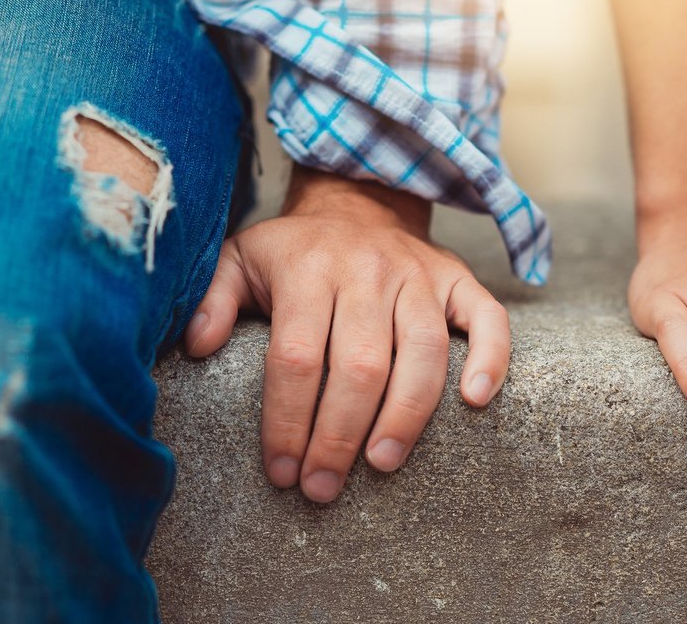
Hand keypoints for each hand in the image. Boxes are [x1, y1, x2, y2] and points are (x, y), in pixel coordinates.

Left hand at [183, 166, 509, 502]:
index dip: (287, 420)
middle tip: (324, 488)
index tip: (282, 471)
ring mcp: (419, 275)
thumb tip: (196, 346)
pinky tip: (474, 402)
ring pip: (422, 351)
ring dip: (405, 415)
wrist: (360, 199)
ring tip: (382, 464)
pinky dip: (490, 358)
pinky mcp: (458, 279)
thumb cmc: (296, 250)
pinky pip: (487, 318)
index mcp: (309, 268)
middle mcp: (368, 270)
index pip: (297, 356)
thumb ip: (212, 299)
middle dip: (339, 435)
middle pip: (359, 364)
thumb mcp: (240, 258)